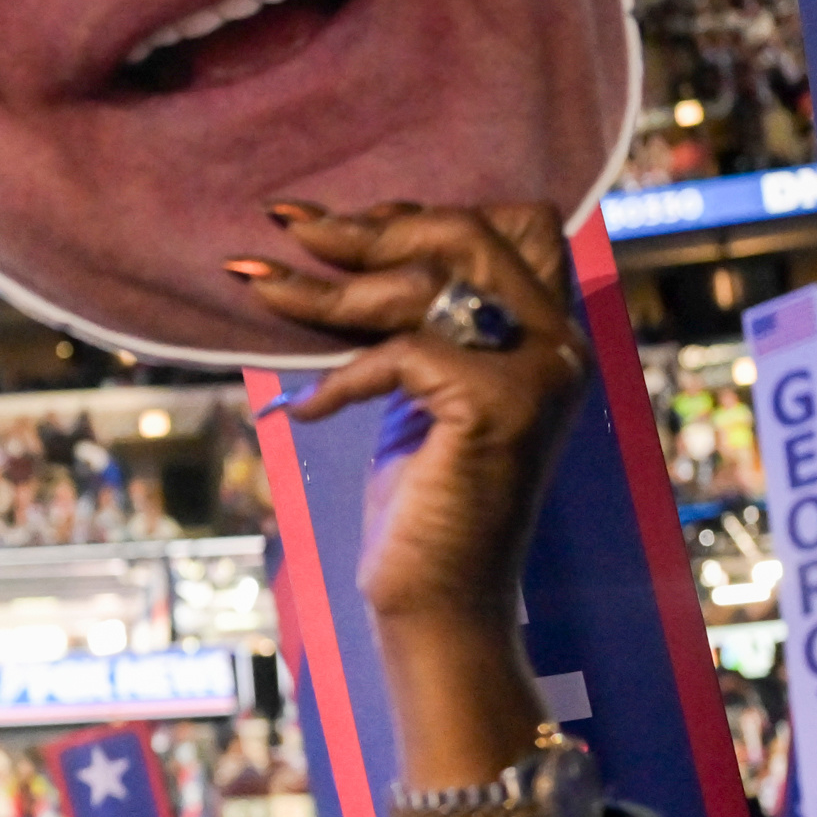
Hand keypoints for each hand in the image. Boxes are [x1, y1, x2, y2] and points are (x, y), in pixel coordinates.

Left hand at [246, 206, 587, 793]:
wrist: (439, 604)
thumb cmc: (424, 506)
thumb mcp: (423, 396)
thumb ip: (425, 326)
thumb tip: (360, 246)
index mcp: (548, 336)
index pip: (515, 224)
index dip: (428, 212)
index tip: (349, 223)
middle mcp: (556, 345)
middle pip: (468, 233)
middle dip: (369, 227)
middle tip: (287, 224)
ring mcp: (535, 374)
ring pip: (424, 285)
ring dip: (325, 287)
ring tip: (259, 285)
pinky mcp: (494, 406)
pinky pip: (396, 353)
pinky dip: (339, 379)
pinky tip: (306, 410)